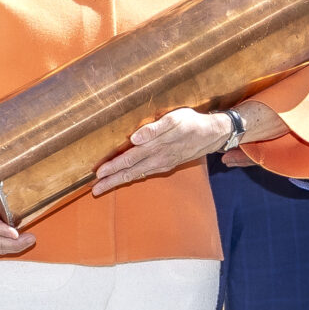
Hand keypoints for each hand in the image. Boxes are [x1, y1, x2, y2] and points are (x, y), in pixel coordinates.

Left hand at [91, 107, 232, 193]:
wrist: (213, 134)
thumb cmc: (192, 122)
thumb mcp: (174, 119)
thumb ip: (154, 129)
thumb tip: (134, 138)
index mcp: (155, 148)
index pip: (128, 160)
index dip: (112, 167)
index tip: (97, 174)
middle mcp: (157, 159)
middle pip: (130, 172)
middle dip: (111, 181)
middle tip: (95, 190)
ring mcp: (162, 163)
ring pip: (137, 174)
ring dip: (120, 181)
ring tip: (105, 186)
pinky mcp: (167, 164)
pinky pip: (145, 173)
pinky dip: (133, 177)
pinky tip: (126, 178)